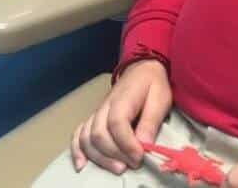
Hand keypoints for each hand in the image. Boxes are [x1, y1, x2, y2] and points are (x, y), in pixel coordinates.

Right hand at [71, 59, 171, 174]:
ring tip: (117, 168)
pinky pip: (79, 134)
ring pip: (87, 138)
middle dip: (115, 154)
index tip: (139, 157)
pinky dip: (77, 150)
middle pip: (99, 134)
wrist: (142, 69)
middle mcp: (105, 106)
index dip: (126, 144)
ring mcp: (97, 113)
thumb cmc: (152, 84)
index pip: (117, 124)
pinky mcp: (94, 118)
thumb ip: (151, 121)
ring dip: (100, 157)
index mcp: (123, 98)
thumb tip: (144, 144)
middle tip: (133, 164)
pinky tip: (82, 165)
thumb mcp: (160, 98)